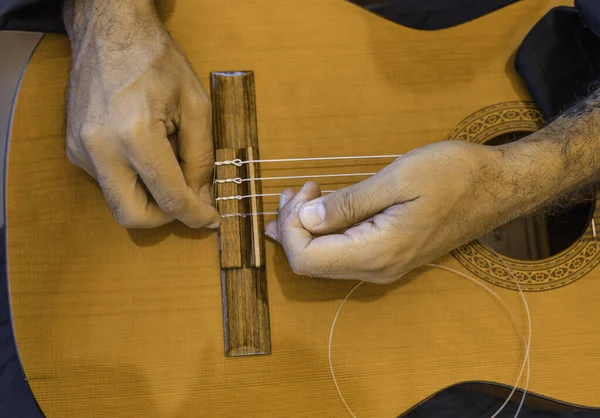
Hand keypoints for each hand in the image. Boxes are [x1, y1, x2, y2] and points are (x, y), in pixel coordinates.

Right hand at [63, 0, 218, 227]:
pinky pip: (107, 181)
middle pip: (132, 216)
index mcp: (135, 135)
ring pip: (118, 201)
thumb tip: (202, 194)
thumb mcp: (195, 104)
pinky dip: (133, 179)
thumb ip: (201, 156)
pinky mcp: (74, 148)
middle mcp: (101, 149)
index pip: (170, 198)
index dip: (196, 214)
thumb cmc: (156, 59)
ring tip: (167, 161)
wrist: (109, 30)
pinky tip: (146, 151)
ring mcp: (81, 150)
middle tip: (187, 201)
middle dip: (165, 218)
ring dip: (149, 196)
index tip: (210, 217)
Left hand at [266, 141, 518, 282]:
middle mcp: (377, 269)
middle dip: (293, 227)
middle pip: (310, 264)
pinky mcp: (388, 257)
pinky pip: (343, 253)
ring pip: (324, 260)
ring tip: (304, 194)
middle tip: (298, 189)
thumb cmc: (453, 175)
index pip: (307, 259)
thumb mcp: (398, 179)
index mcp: (377, 252)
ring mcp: (383, 266)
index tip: (304, 190)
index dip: (290, 227)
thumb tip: (306, 217)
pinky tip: (321, 208)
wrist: (497, 188)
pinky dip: (324, 231)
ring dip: (306, 229)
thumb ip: (349, 203)